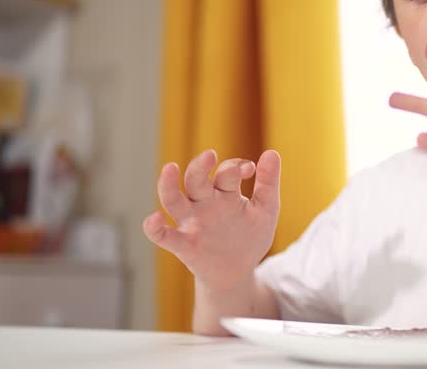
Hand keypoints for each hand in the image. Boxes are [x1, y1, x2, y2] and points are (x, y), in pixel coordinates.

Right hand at [143, 149, 281, 290]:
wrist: (238, 272)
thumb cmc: (250, 237)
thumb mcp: (266, 209)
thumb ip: (268, 183)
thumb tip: (272, 153)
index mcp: (225, 192)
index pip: (226, 172)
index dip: (235, 167)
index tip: (250, 169)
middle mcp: (204, 204)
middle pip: (195, 180)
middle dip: (200, 166)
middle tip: (210, 155)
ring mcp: (192, 223)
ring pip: (173, 200)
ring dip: (169, 185)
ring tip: (170, 168)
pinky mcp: (184, 246)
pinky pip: (165, 236)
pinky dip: (155, 228)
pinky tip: (154, 219)